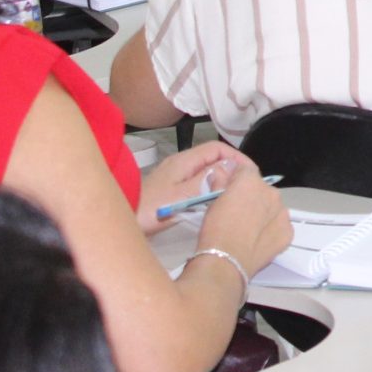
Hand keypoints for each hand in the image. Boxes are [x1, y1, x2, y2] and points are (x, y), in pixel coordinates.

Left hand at [136, 141, 256, 235]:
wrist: (121, 223)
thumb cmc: (153, 210)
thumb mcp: (185, 195)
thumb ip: (209, 178)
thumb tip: (233, 165)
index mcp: (184, 161)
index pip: (218, 148)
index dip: (236, 157)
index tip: (250, 174)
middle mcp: (179, 163)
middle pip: (212, 157)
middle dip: (231, 167)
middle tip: (244, 185)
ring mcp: (172, 175)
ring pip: (204, 170)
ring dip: (220, 178)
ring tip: (232, 193)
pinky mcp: (169, 188)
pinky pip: (195, 181)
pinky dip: (208, 187)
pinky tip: (212, 201)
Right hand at [194, 167, 292, 272]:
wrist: (226, 261)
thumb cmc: (216, 230)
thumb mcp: (212, 202)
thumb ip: (220, 183)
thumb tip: (221, 172)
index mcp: (251, 182)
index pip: (246, 169)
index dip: (236, 176)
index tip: (230, 185)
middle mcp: (271, 193)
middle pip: (261, 189)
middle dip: (251, 196)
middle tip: (236, 212)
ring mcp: (283, 212)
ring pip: (273, 207)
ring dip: (263, 212)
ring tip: (247, 228)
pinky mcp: (288, 231)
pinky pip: (280, 225)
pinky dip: (271, 229)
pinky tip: (258, 239)